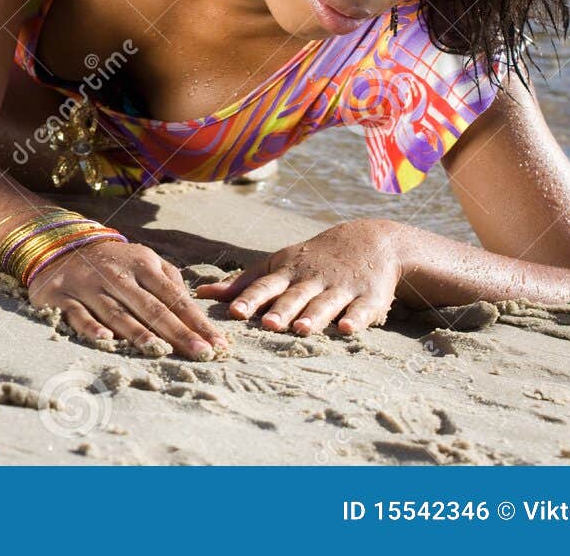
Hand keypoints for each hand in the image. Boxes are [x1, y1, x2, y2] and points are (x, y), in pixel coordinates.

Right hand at [27, 239, 229, 360]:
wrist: (60, 244)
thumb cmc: (114, 262)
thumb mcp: (144, 260)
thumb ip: (169, 281)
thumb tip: (196, 311)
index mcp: (142, 264)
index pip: (174, 298)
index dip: (197, 322)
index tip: (218, 345)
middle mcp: (116, 274)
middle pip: (151, 307)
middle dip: (178, 332)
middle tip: (202, 354)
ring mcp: (88, 285)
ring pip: (116, 312)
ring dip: (138, 332)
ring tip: (159, 350)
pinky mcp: (60, 296)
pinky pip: (77, 314)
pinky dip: (91, 327)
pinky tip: (106, 340)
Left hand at [194, 219, 403, 335]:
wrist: (370, 241)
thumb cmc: (311, 259)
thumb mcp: (277, 264)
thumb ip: (241, 283)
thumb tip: (200, 293)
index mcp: (288, 273)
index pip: (265, 286)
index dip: (250, 299)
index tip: (234, 312)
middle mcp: (312, 280)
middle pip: (294, 297)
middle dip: (281, 310)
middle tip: (267, 324)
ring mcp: (341, 288)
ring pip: (325, 304)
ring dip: (313, 316)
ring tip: (301, 329)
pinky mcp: (368, 298)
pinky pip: (362, 310)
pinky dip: (356, 318)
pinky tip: (348, 329)